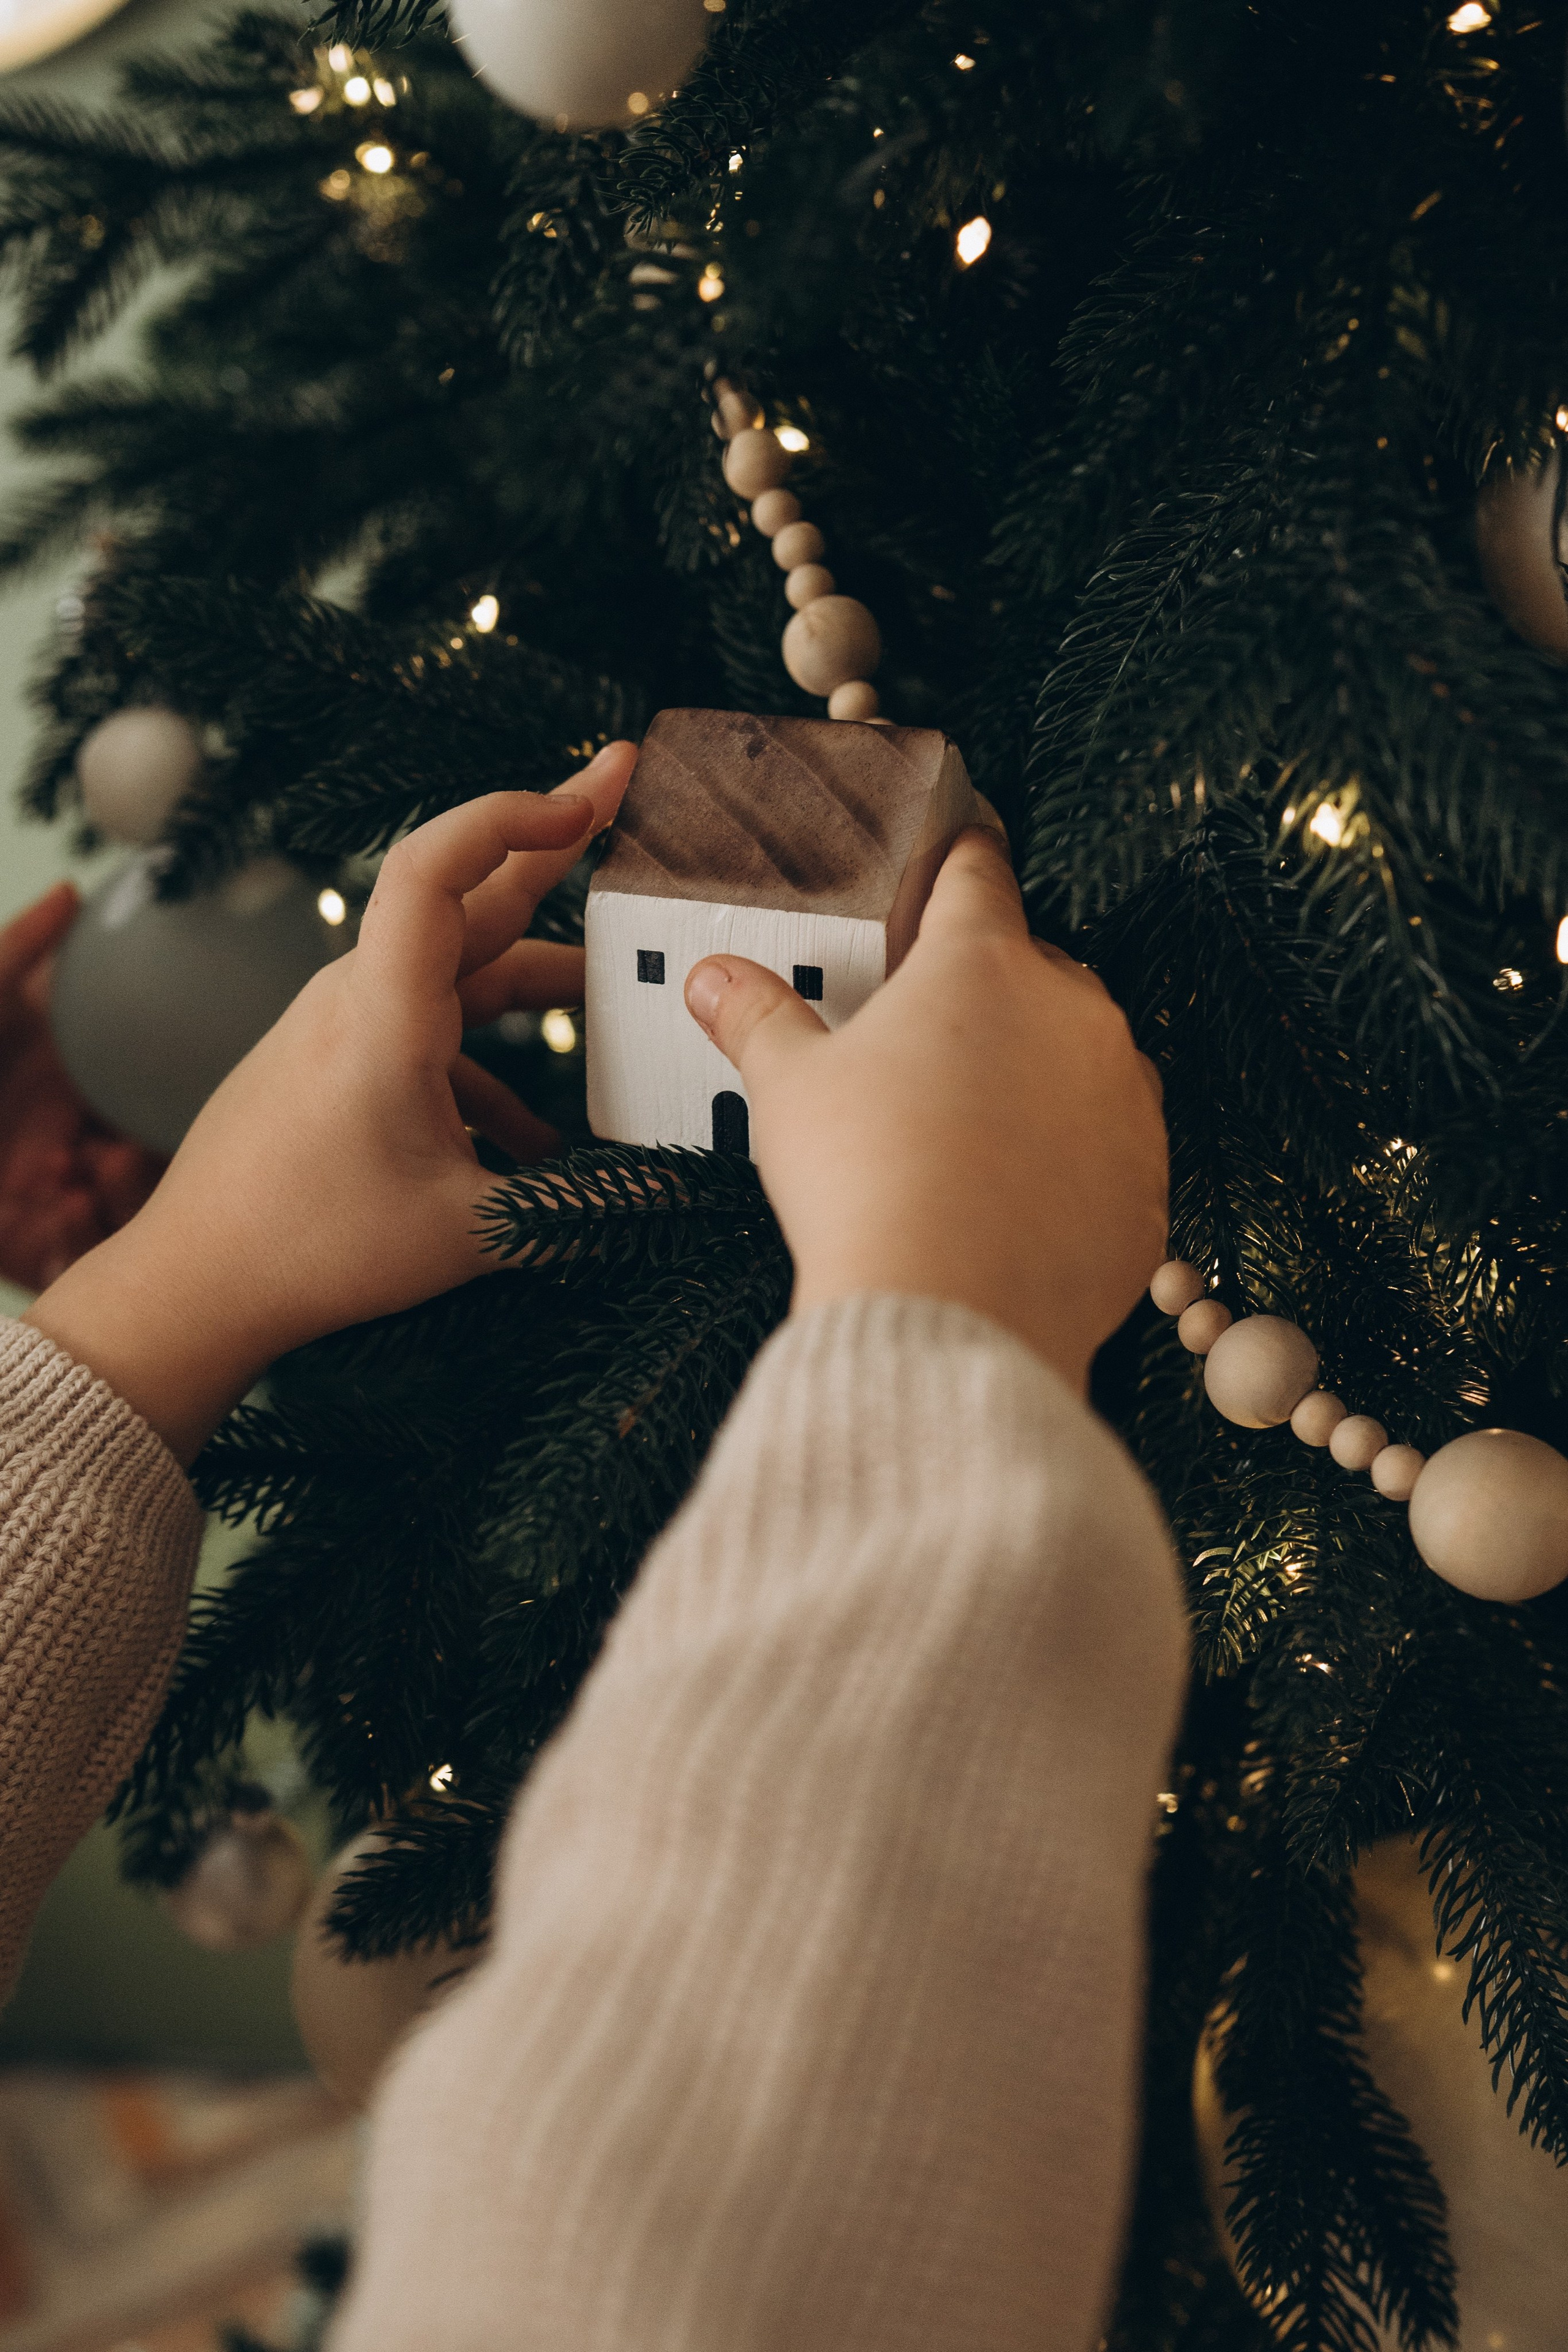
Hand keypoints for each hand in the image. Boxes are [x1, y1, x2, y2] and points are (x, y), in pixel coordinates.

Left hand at [26, 744, 636, 1461]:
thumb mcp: (470, 1231)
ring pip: (463, 975)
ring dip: (540, 988)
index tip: (587, 799)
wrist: (197, 1283)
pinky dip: (493, 1067)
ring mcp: (346, 1025)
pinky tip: (540, 1144)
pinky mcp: (339, 1061)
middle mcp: (361, 998)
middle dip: (554, 846)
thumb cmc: (315, 1249)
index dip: (513, 817)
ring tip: (617, 1012)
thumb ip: (580, 1202)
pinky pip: (434, 1036)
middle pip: (471, 896)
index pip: (438, 866)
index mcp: (385, 1013)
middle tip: (620, 787)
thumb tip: (672, 1192)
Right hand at [683, 828, 1166, 1391]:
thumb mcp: (789, 1089)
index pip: (979, 875)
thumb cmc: (864, 1186)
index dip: (963, 859)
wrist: (948, 1314)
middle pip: (1037, 970)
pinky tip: (1020, 1196)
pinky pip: (1114, 1148)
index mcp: (981, 964)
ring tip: (977, 1129)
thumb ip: (758, 1018)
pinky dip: (1076, 1160)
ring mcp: (1124, 1097)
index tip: (964, 851)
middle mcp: (1072, 1013)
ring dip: (1044, 1075)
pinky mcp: (1150, 1180)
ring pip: (1086, 1058)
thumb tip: (713, 978)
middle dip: (993, 994)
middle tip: (938, 1041)